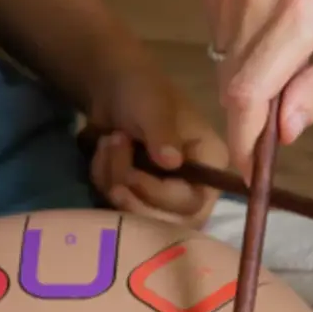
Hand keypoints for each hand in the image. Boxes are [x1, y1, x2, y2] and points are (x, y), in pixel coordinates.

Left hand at [85, 39, 228, 227]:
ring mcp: (164, 197)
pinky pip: (116, 208)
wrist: (112, 88)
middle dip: (132, 193)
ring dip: (112, 180)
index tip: (130, 172)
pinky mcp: (138, 198)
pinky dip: (102, 181)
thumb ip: (163, 133)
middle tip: (114, 153)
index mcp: (210, 164)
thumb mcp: (154, 106)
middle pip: (168, 223)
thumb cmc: (143, 91)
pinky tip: (102, 154)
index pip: (191, 203)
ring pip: (137, 218)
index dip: (156, 194)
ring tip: (108, 142)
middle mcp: (194, 187)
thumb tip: (172, 163)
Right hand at [202, 0, 312, 174]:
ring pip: (222, 64)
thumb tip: (285, 132)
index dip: (242, 140)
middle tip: (282, 112)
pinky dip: (240, 49)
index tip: (248, 168)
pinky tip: (269, 30)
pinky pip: (218, 38)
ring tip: (287, 55)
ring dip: (248, 78)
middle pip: (231, 85)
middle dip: (251, 113)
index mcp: (300, 13)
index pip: (248, 94)